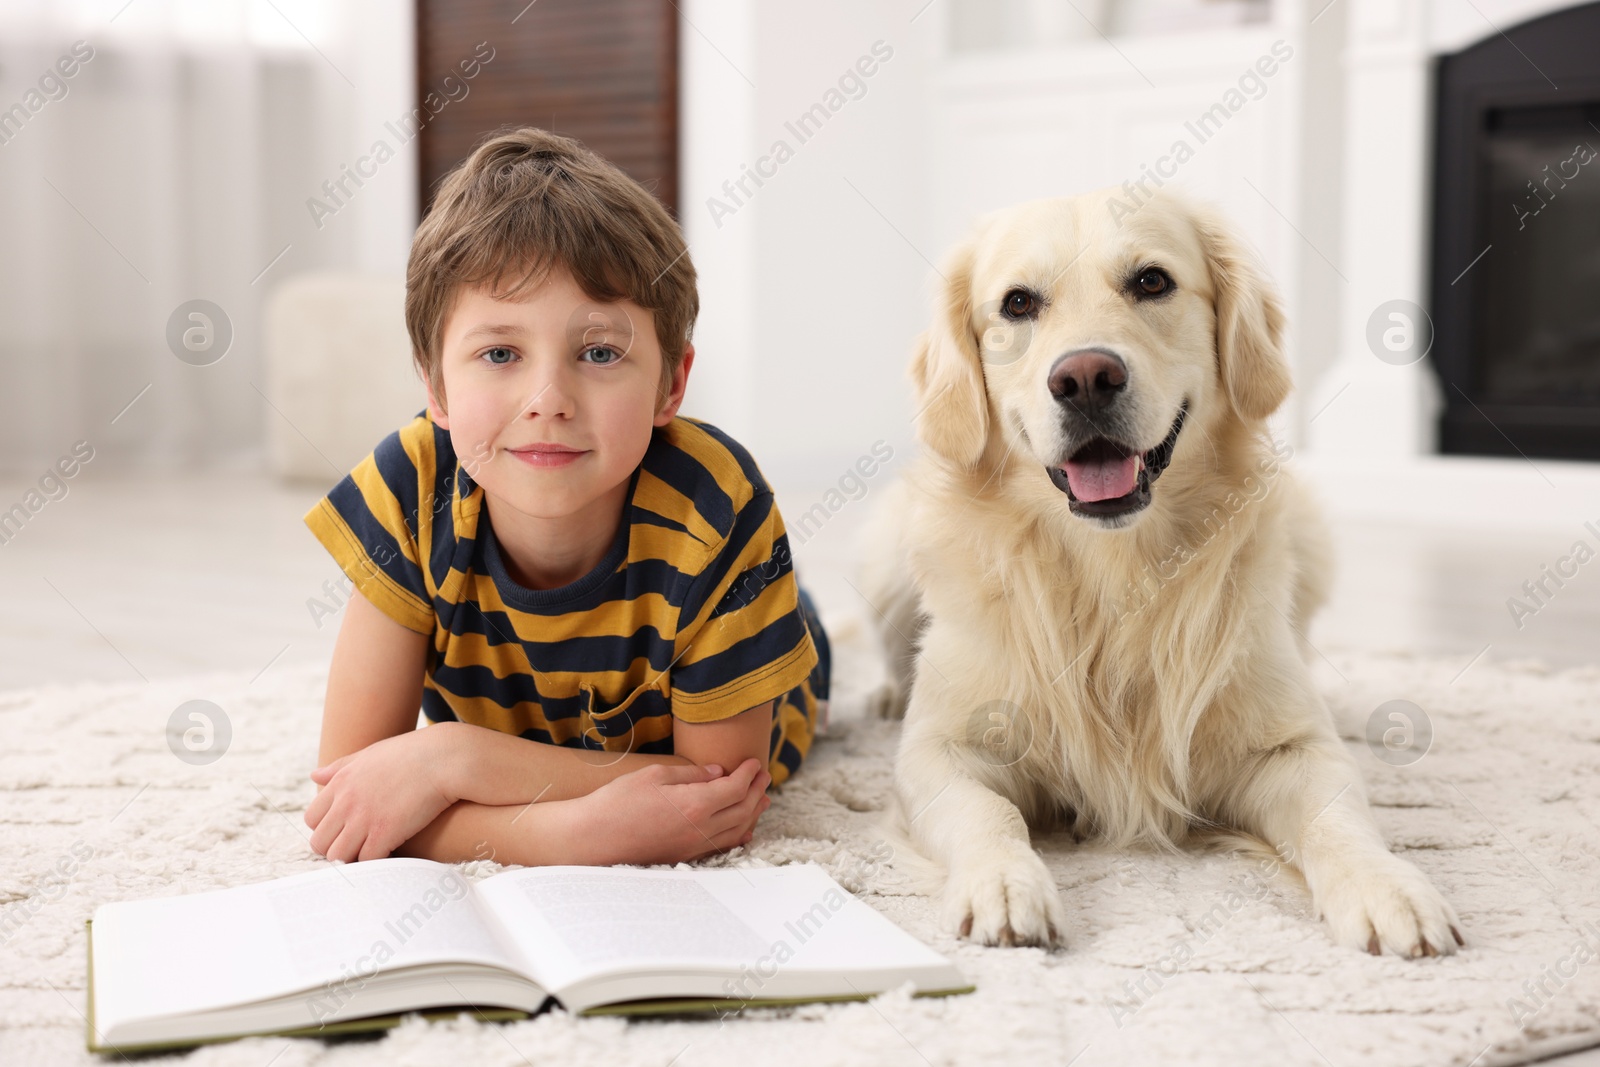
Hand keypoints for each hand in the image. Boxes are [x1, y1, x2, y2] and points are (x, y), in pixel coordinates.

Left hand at [305, 730, 455, 862]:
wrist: (444, 759)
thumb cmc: (412, 754)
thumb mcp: (370, 754)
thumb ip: (340, 767)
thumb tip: (314, 775)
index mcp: (340, 782)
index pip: (312, 818)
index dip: (326, 829)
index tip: (344, 831)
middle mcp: (346, 801)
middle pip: (320, 843)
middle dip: (335, 848)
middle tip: (356, 847)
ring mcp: (364, 818)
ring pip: (339, 856)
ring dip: (352, 859)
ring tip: (371, 853)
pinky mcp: (384, 833)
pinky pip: (366, 860)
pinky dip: (375, 861)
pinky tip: (389, 854)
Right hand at [574, 758, 771, 866]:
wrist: (593, 838)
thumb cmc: (618, 802)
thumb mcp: (654, 775)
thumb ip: (691, 775)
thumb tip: (718, 773)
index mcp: (695, 805)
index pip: (735, 788)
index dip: (749, 774)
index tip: (755, 762)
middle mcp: (700, 829)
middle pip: (742, 810)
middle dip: (757, 791)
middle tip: (765, 777)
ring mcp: (693, 847)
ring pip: (736, 831)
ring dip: (753, 813)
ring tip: (762, 799)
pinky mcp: (684, 857)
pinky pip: (721, 847)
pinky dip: (738, 836)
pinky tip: (744, 831)